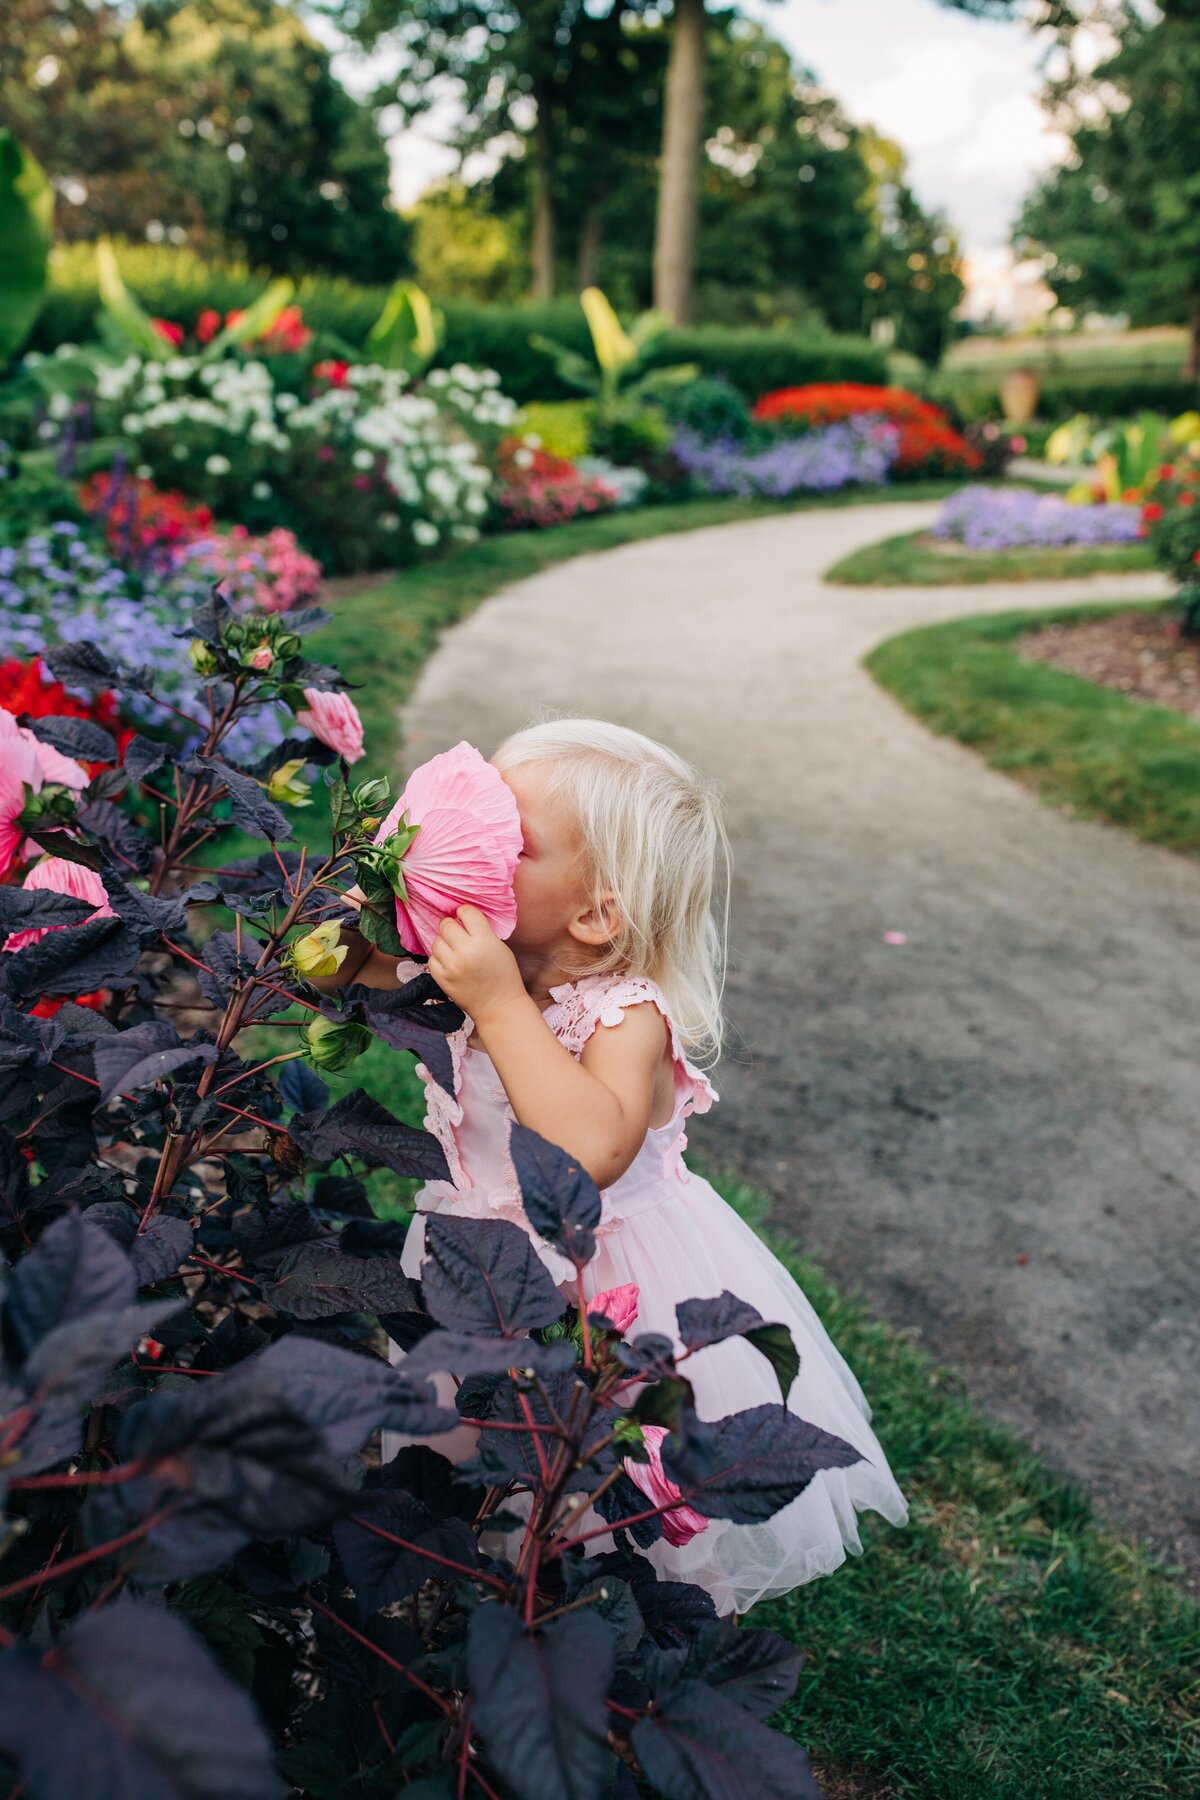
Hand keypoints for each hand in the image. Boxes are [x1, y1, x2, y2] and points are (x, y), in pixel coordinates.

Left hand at [427, 905, 525, 1023]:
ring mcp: (451, 966)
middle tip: (458, 932)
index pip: (466, 912)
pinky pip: (431, 958)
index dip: (465, 912)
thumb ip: (482, 931)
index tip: (465, 916)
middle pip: (447, 925)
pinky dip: (439, 958)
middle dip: (452, 925)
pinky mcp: (442, 979)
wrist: (499, 1006)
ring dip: (444, 942)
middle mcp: (465, 952)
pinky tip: (450, 961)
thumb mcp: (499, 947)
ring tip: (454, 949)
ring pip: (436, 941)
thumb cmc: (503, 975)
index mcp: (484, 941)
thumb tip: (461, 917)